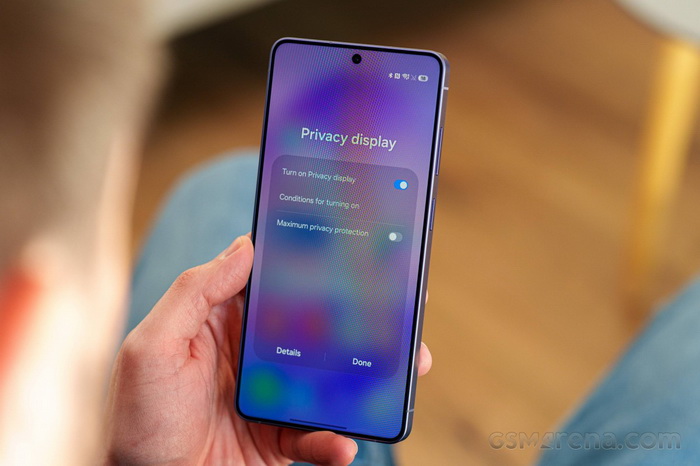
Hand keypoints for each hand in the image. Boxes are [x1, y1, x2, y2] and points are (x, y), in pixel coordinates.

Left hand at [105, 235, 431, 464]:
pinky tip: (344, 442)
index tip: (351, 249)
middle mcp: (256, 354)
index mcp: (226, 322)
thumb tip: (245, 246)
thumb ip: (194, 293)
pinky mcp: (282, 437)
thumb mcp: (153, 346)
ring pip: (332, 377)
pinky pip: (317, 434)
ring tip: (405, 367)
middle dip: (359, 318)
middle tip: (398, 309)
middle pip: (318, 326)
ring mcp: (274, 395)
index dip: (313, 264)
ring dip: (368, 374)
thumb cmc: (140, 417)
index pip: (277, 283)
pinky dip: (335, 439)